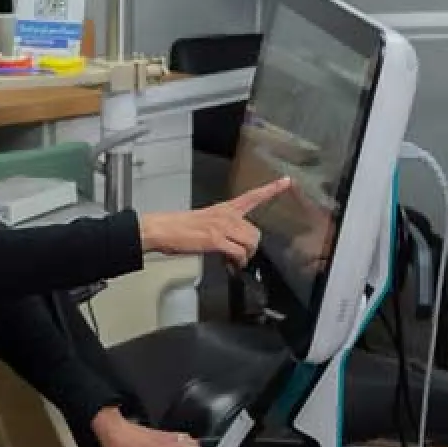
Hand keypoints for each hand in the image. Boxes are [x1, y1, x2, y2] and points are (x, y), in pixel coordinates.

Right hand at [140, 176, 290, 267]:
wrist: (161, 229)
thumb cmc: (177, 227)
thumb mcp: (203, 221)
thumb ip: (221, 230)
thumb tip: (230, 247)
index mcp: (224, 208)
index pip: (252, 196)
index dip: (272, 189)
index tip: (287, 181)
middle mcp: (226, 215)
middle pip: (256, 232)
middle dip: (250, 248)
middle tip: (238, 257)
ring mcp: (222, 227)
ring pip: (251, 243)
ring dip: (245, 257)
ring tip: (233, 262)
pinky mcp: (216, 240)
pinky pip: (239, 253)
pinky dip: (237, 263)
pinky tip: (230, 266)